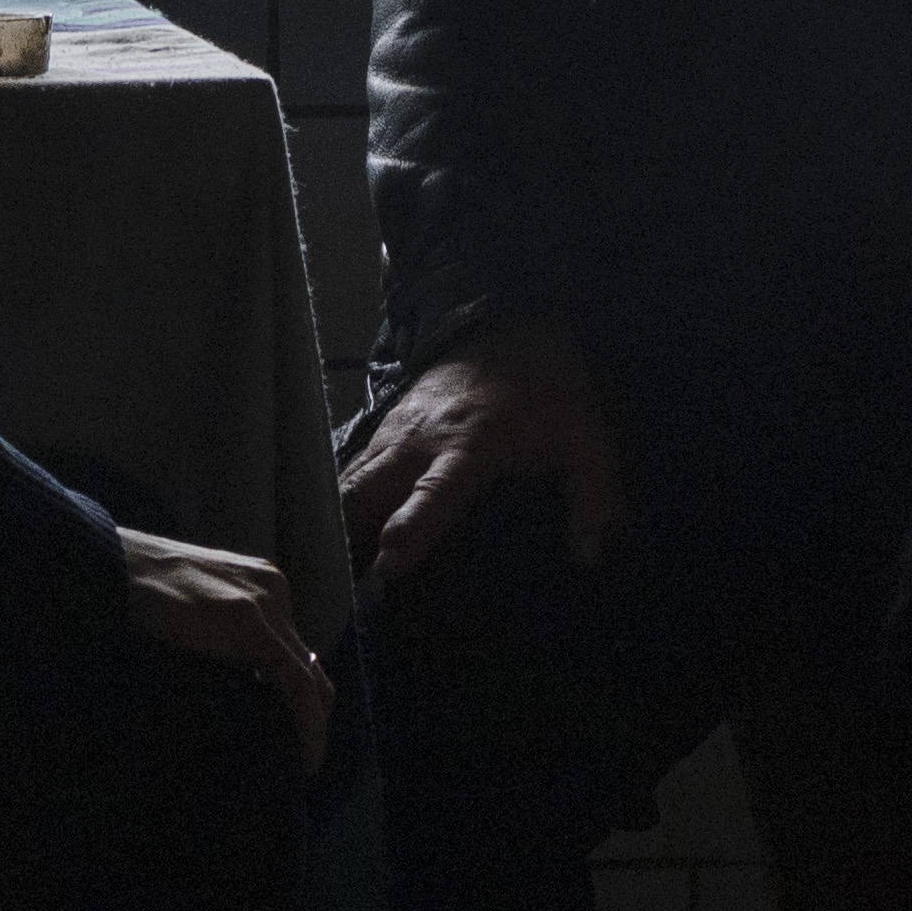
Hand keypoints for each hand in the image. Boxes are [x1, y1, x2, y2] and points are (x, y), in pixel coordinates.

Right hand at [116, 524, 332, 774]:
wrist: (101, 566)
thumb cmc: (132, 595)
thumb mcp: (189, 616)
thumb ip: (217, 640)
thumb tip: (234, 691)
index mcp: (259, 584)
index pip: (294, 653)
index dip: (297, 701)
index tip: (287, 740)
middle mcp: (273, 589)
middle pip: (309, 666)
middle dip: (309, 718)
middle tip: (294, 762)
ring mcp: (264, 602)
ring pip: (310, 679)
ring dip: (310, 727)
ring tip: (297, 767)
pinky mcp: (248, 622)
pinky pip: (296, 683)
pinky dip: (306, 724)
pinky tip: (302, 757)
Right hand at [339, 318, 626, 593]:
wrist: (504, 326)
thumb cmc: (546, 390)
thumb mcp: (585, 435)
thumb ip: (594, 494)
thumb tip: (590, 556)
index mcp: (471, 446)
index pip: (436, 491)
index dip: (412, 527)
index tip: (389, 563)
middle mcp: (420, 441)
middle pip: (366, 489)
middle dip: (345, 534)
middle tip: (334, 585)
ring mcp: (395, 433)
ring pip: (349, 482)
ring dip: (335, 524)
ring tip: (317, 573)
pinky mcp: (383, 429)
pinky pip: (351, 471)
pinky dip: (339, 504)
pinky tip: (332, 539)